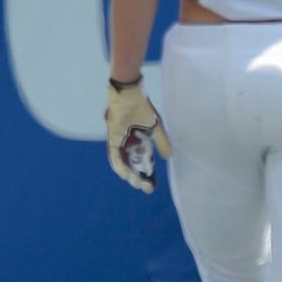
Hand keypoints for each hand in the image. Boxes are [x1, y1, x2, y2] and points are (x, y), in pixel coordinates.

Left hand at [105, 79, 170, 193]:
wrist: (130, 95)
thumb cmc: (143, 108)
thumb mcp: (156, 127)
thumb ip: (161, 142)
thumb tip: (168, 158)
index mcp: (140, 142)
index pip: (143, 162)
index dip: (147, 175)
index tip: (151, 187)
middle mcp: (129, 144)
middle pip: (133, 165)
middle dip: (138, 177)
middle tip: (144, 187)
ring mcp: (120, 141)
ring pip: (123, 162)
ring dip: (128, 173)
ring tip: (135, 182)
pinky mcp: (113, 137)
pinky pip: (114, 154)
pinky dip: (118, 164)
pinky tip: (123, 173)